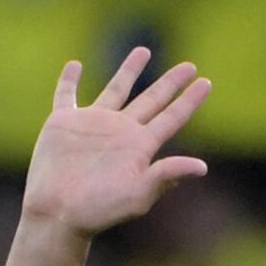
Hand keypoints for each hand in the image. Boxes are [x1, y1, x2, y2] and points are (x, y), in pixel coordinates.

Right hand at [19, 48, 209, 237]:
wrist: (58, 215)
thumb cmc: (98, 210)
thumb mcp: (137, 194)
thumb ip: (166, 176)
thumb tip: (202, 167)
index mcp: (140, 147)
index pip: (171, 118)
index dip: (189, 101)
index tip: (206, 83)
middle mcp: (120, 132)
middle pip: (152, 100)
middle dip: (170, 83)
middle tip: (190, 65)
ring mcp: (92, 125)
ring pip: (116, 89)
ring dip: (129, 70)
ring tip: (144, 51)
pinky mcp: (63, 123)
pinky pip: (66, 95)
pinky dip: (68, 81)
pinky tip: (74, 65)